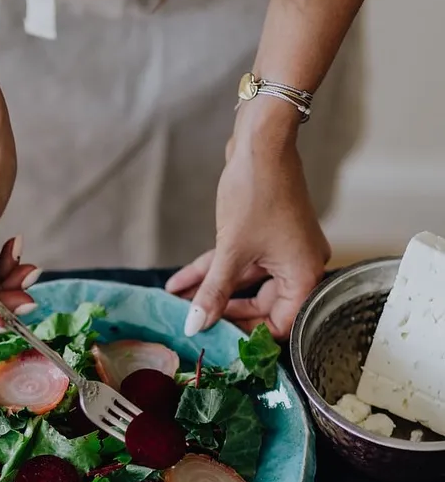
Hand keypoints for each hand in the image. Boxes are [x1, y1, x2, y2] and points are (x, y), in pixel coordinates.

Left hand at [166, 133, 329, 339]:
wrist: (262, 140)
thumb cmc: (258, 192)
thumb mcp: (231, 250)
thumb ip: (213, 293)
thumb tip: (196, 327)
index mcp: (304, 276)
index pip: (281, 324)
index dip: (249, 336)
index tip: (219, 342)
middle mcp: (299, 266)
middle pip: (262, 307)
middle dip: (224, 313)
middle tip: (195, 325)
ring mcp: (283, 250)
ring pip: (244, 282)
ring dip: (211, 291)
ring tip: (177, 304)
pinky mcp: (266, 235)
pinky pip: (239, 262)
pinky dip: (212, 270)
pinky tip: (179, 282)